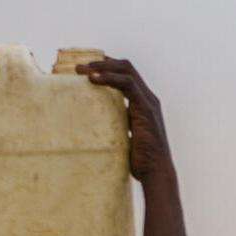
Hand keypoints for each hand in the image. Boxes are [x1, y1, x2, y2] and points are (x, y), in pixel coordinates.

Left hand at [79, 59, 172, 182]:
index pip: (126, 75)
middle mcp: (148, 98)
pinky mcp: (145, 108)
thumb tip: (97, 128)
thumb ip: (117, 127)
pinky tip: (93, 79)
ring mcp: (148, 101)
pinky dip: (109, 78)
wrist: (156, 173)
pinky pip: (127, 84)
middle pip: (125, 67)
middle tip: (79, 67)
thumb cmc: (141, 162)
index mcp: (143, 103)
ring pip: (126, 71)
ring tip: (82, 70)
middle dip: (102, 62)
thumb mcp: (125, 138)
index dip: (107, 68)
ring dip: (102, 66)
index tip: (87, 69)